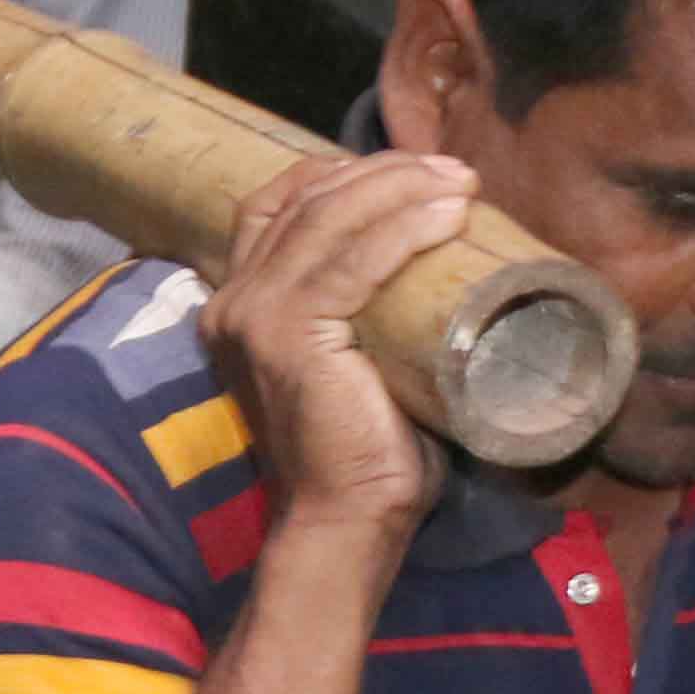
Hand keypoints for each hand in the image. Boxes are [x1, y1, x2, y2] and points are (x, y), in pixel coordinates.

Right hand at [200, 152, 461, 543]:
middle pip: (306, 199)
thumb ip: (369, 313)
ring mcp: (255, 314)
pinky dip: (403, 228)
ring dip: (401, 188)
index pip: (278, 204)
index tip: (409, 172)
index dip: (340, 173)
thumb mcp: (359, 361)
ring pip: (328, 218)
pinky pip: (353, 260)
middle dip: (384, 172)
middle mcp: (234, 301)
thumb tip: (443, 264)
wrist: (346, 521)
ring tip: (461, 184)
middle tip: (453, 172)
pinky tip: (448, 215)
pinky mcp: (288, 334)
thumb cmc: (366, 452)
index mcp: (239, 304)